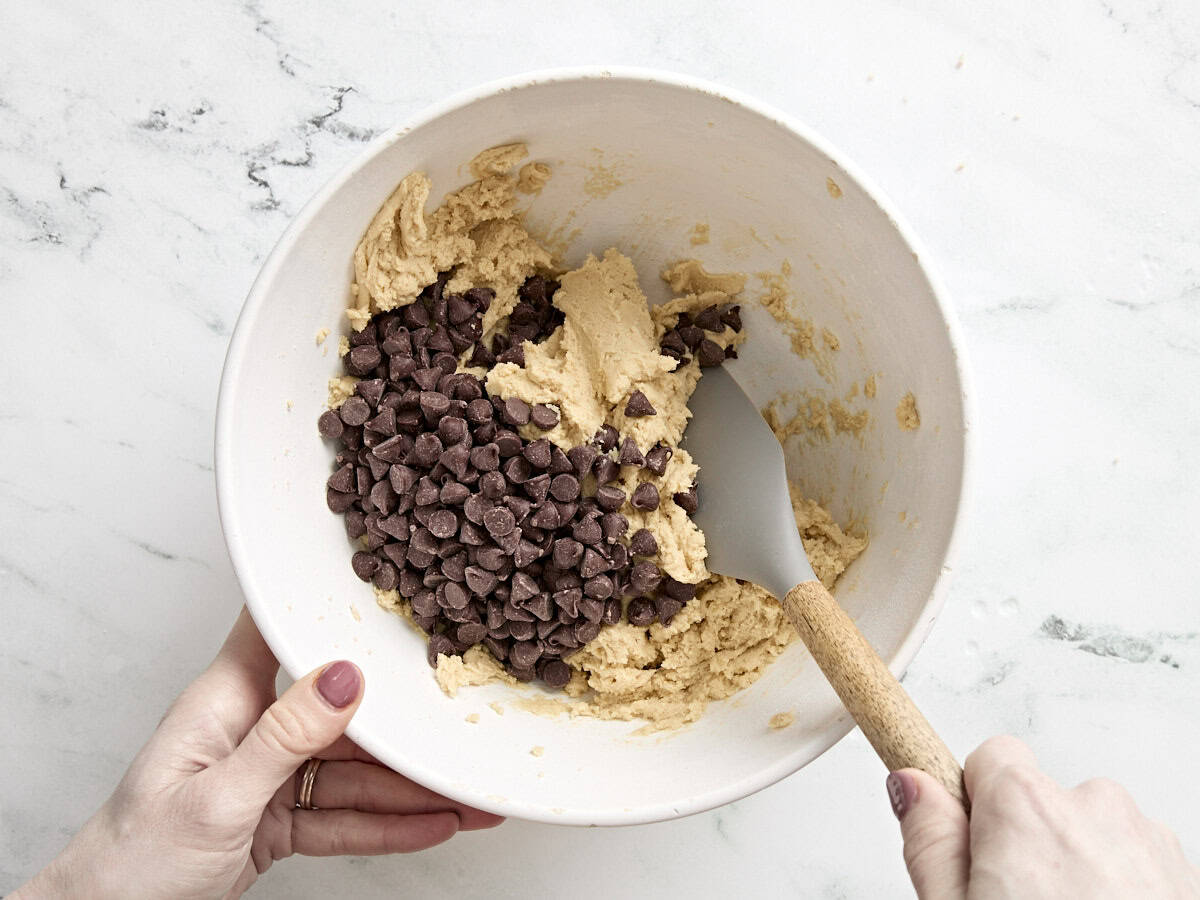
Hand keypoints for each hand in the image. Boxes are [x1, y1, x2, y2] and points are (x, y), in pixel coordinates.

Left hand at [16, 608, 501, 898]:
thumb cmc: (131, 858)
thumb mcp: (217, 797)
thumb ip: (285, 738)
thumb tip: (344, 677)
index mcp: (227, 698)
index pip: (279, 627)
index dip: (329, 600)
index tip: (389, 582)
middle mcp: (253, 726)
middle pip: (344, 713)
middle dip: (406, 729)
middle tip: (461, 729)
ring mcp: (269, 773)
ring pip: (355, 772)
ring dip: (412, 788)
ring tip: (468, 795)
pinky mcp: (279, 817)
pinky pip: (345, 815)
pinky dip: (389, 825)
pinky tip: (432, 823)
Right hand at [888, 735, 1198, 898]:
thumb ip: (929, 841)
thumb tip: (913, 788)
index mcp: (1028, 808)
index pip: (991, 757)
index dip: (973, 806)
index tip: (969, 850)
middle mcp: (1096, 808)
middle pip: (1044, 801)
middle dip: (1026, 847)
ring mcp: (1151, 844)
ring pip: (1093, 837)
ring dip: (1078, 874)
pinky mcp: (1186, 880)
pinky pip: (1137, 868)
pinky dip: (1121, 896)